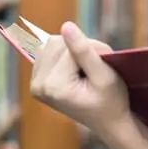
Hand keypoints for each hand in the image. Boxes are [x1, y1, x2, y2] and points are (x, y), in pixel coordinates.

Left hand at [28, 22, 130, 140]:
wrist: (109, 123)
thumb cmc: (112, 101)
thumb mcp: (104, 75)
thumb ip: (84, 50)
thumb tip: (66, 25)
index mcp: (53, 86)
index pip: (70, 48)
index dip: (93, 50)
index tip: (104, 67)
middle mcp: (38, 85)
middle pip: (57, 42)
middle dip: (80, 49)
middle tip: (95, 70)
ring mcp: (35, 84)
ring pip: (51, 43)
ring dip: (71, 51)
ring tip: (85, 71)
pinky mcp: (37, 81)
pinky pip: (47, 51)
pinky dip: (63, 55)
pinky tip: (73, 71)